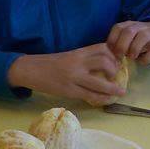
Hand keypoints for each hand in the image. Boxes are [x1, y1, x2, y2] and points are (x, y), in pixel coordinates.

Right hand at [7, 44, 125, 103]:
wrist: (30, 70)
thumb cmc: (50, 63)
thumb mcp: (68, 56)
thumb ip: (84, 59)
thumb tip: (104, 65)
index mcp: (78, 52)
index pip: (102, 48)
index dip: (114, 54)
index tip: (118, 61)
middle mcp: (77, 63)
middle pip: (104, 62)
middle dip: (115, 70)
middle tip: (116, 76)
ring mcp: (74, 78)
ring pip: (100, 83)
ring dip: (113, 88)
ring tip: (119, 91)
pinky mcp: (69, 91)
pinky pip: (90, 96)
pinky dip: (102, 98)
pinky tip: (107, 100)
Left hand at [107, 21, 149, 64]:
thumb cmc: (140, 38)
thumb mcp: (128, 36)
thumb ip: (119, 42)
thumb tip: (108, 56)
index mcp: (129, 24)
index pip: (117, 28)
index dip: (112, 40)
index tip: (110, 53)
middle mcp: (140, 26)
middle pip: (128, 32)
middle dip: (121, 46)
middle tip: (119, 58)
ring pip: (142, 37)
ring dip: (134, 50)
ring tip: (131, 58)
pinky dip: (146, 58)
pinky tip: (142, 61)